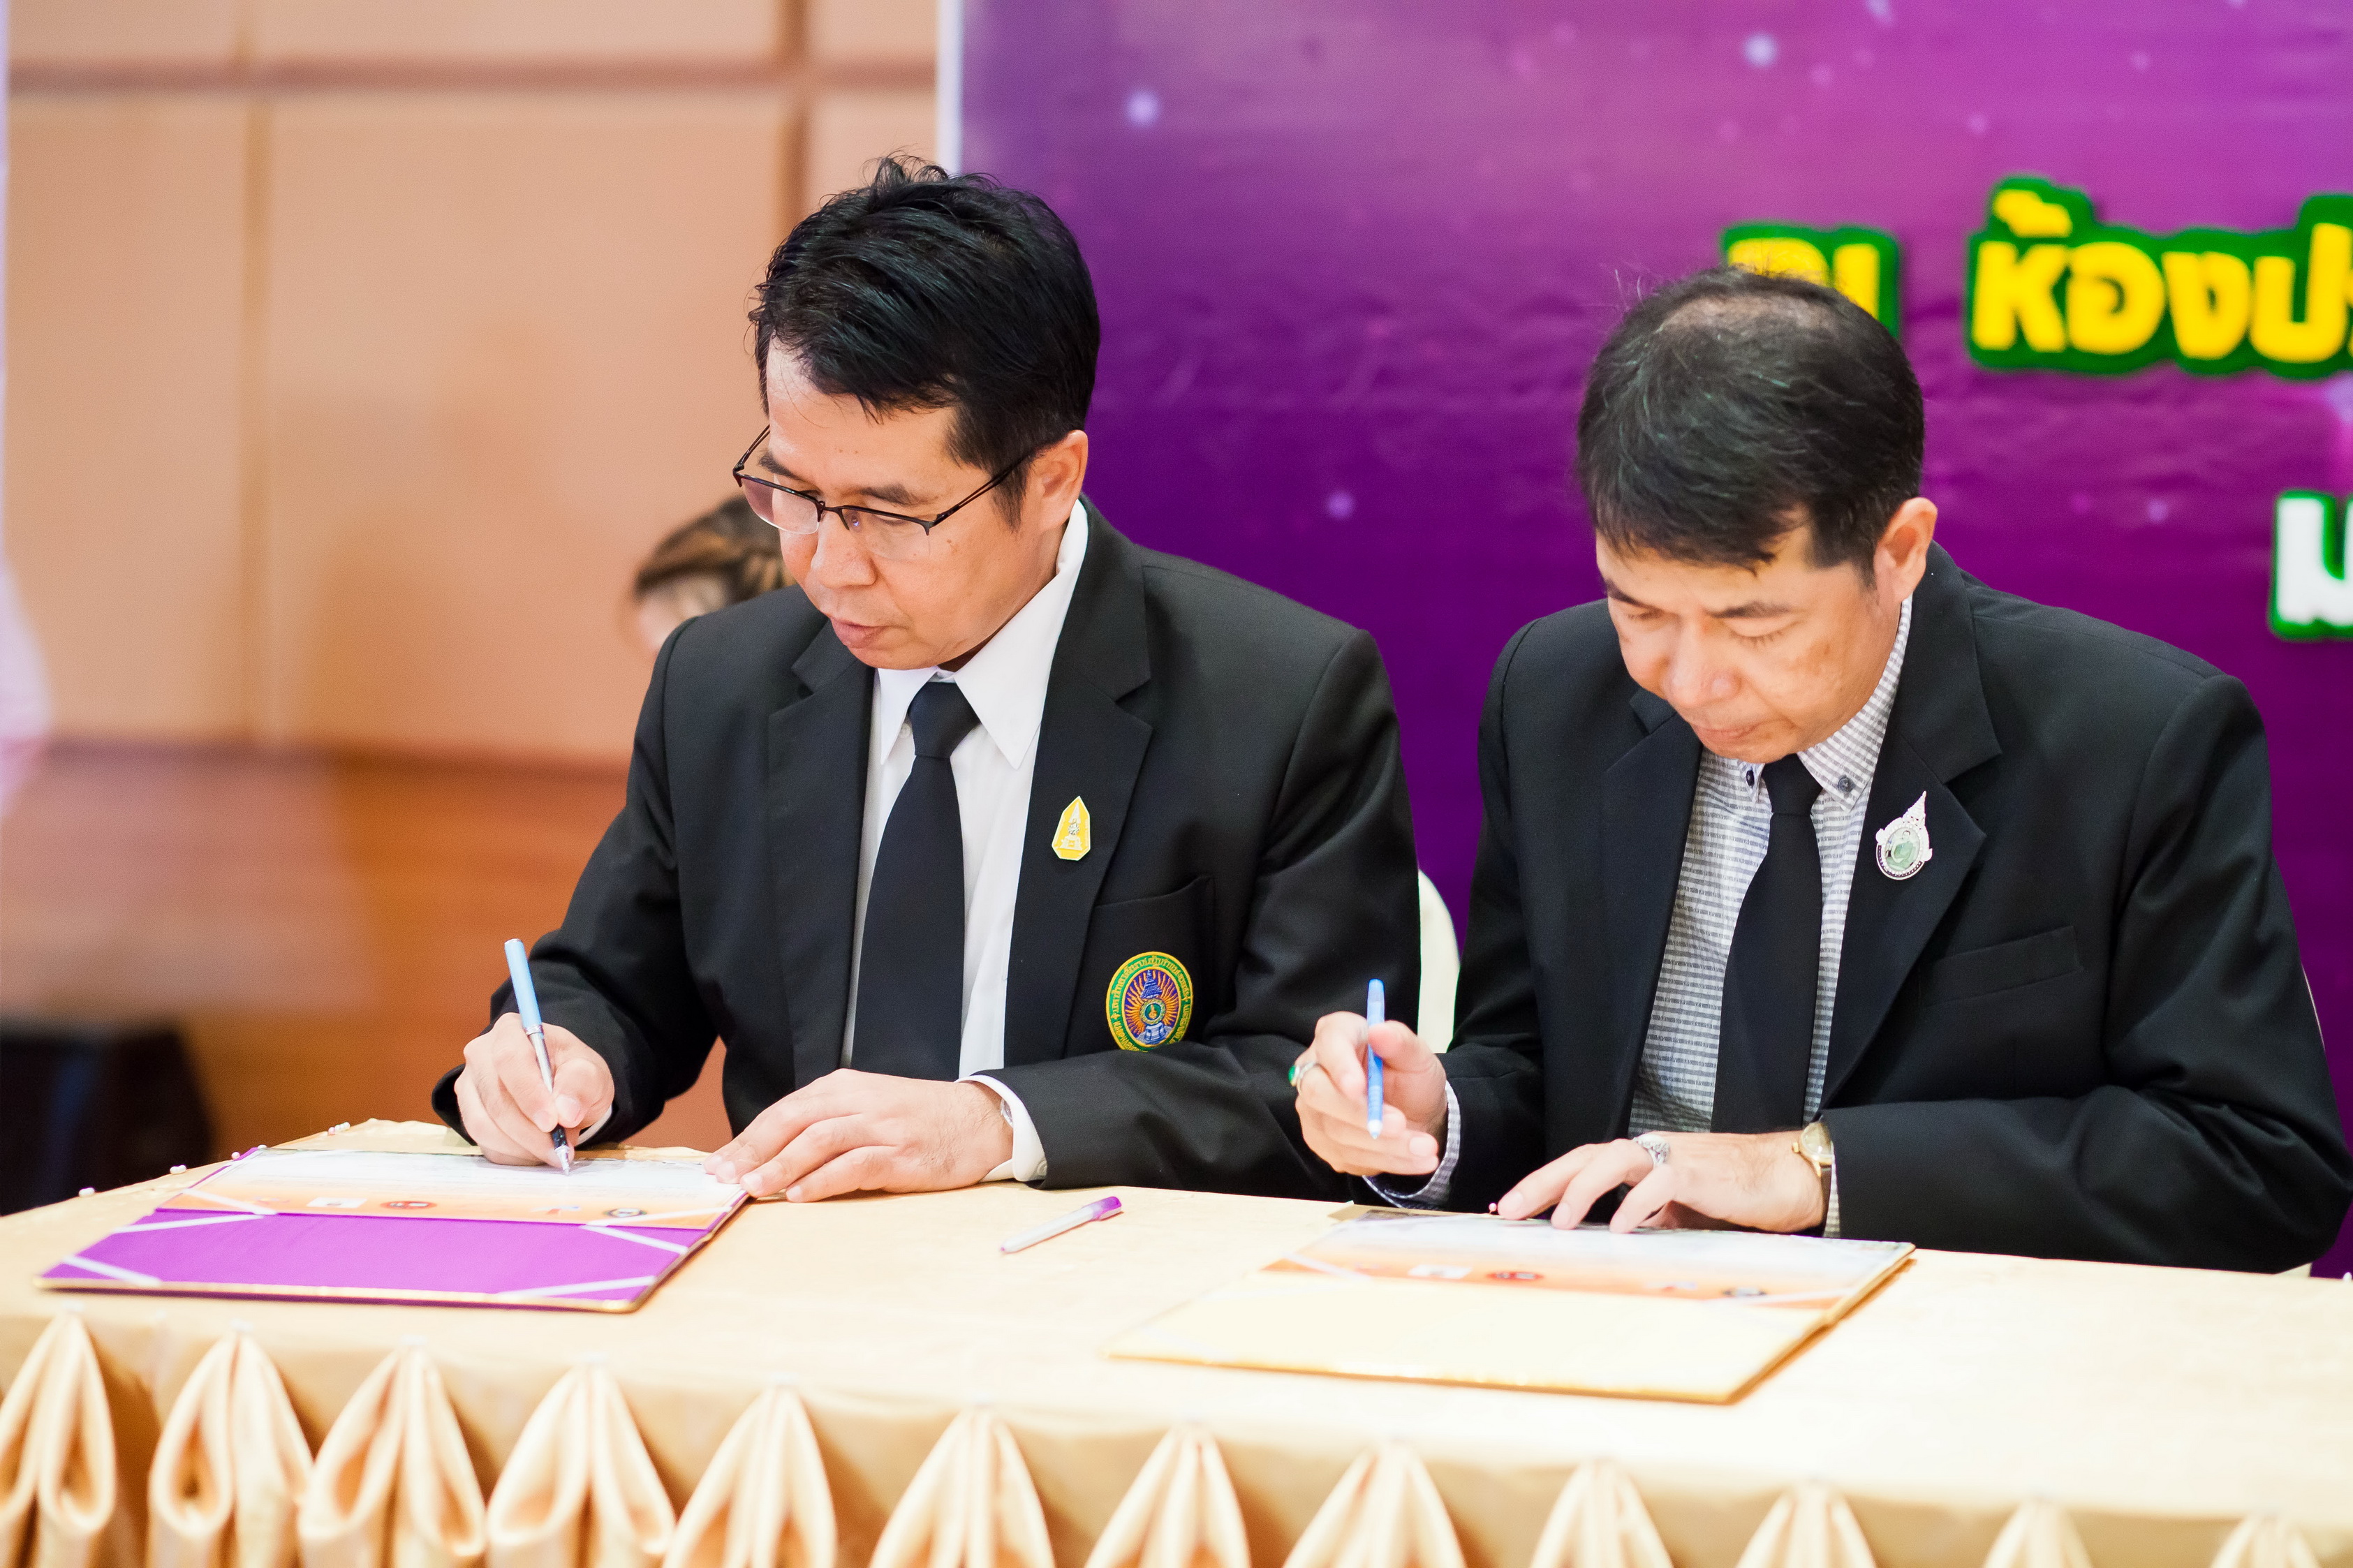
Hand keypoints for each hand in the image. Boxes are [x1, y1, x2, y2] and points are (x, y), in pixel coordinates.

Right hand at [452, 1013, 613, 1168]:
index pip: (510, 1059)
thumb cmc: (574, 1073)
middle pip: (496, 1098)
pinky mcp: (468, 1114)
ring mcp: (469, 1085)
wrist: (562, 1087)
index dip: (529, 1094)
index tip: (552, 1122)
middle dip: (530, 1131)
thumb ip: (581, 1084)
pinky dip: (511, 1154)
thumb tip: (565, 1112)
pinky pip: (483, 1142)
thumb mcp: (590, 1072)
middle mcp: (480, 1054)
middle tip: (560, 1149)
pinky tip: (535, 1152)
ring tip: (553, 1150)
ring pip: (484, 1125)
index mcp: (511, 1031)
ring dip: (521, 1146)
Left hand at [703, 1071, 1013, 1199]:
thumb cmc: (914, 1120)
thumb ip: (821, 1125)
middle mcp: (859, 1101)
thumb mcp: (864, 1108)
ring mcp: (882, 1126)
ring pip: (820, 1139)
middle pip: (793, 1120)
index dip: (746, 1139)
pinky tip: (801, 1195)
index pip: (783, 1111)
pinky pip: (855, 1164)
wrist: (977, 1120)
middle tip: (724, 1179)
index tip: (717, 1166)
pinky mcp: (903, 1154)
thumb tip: (765, 1158)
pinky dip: (824, 1179)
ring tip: (754, 1189)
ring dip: (782, 1165)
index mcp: (843, 1087)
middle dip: (753, 1151)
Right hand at [1295, 1010, 1448, 1177]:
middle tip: (1400, 1124)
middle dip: (1360, 1114)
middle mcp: (1315, 1071)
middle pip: (1319, 1094)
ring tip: (1426, 1148)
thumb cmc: (1410, 1077)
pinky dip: (1386, 1161)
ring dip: (1384, 1145)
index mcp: (1337, 1036)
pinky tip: (1415, 1160)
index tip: (1359, 1086)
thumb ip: (1401, 1042)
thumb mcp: (1417, 1056)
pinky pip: (1348, 1156)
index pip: (1328, 1045)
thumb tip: (1380, 1031)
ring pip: (1336, 1132)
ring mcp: (1314, 1110)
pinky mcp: (1322, 1142)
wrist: (1415, 1113)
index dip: (1340, 1067)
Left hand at [1498, 1131, 1824, 1232]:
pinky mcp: (1700, 1173)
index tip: (1509, 1210)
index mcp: (1642, 1163)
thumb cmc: (1734, 1196)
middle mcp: (1651, 1154)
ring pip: (1615, 1159)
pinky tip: (1621, 1228)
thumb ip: (1647, 1220)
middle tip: (1508, 1211)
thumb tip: (1615, 1241)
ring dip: (1582, 1188)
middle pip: (1585, 1156)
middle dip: (1543, 1182)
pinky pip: (1661, 1183)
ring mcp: (1674, 1159)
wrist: (1788, 1178)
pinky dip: (1637, 1205)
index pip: (1582, 1165)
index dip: (1544, 1184)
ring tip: (1557, 1222)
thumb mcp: (1679, 1213)